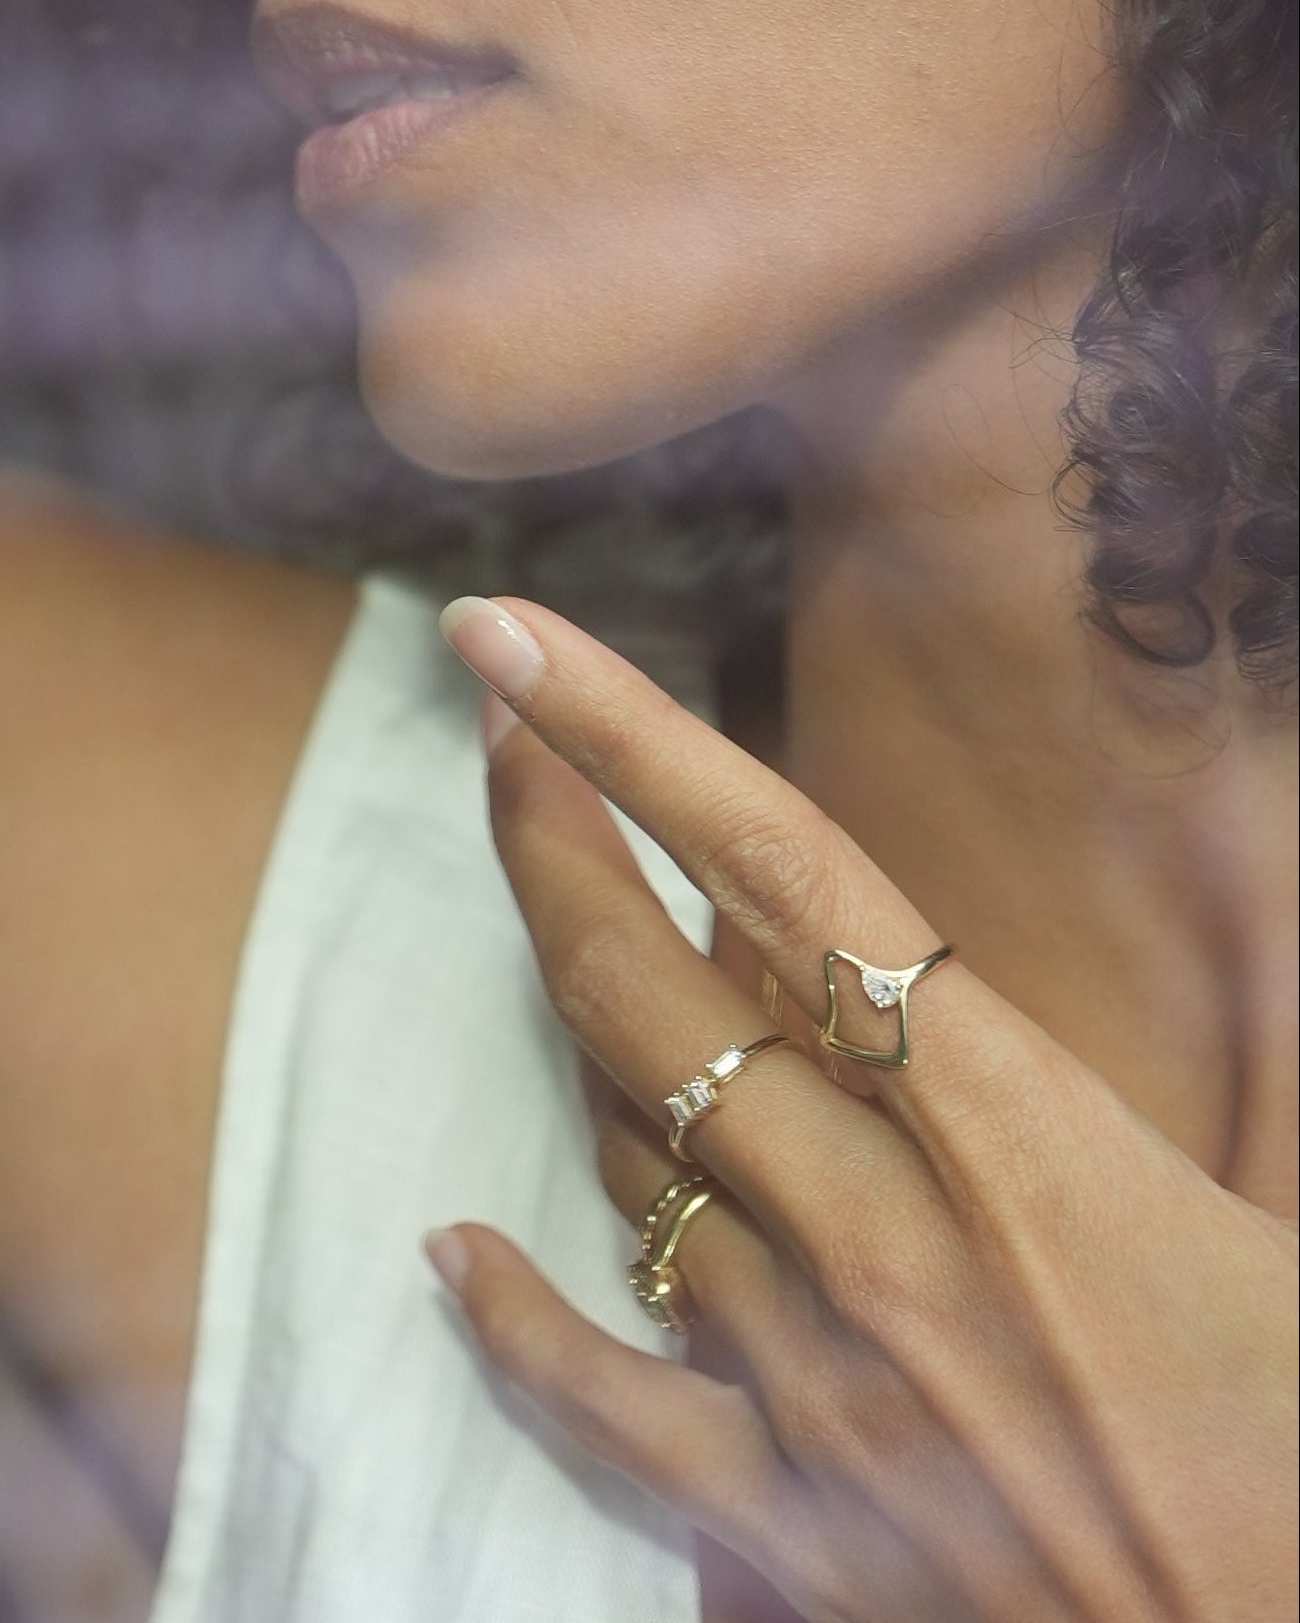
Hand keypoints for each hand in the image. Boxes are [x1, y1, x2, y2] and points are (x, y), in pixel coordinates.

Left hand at [429, 597, 1297, 1622]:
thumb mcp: (1255, 1206)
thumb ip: (1132, 1080)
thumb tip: (1033, 971)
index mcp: (1027, 1134)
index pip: (786, 876)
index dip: (637, 740)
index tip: (518, 647)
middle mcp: (888, 1231)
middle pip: (654, 989)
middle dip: (550, 839)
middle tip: (494, 737)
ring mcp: (817, 1374)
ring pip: (628, 1148)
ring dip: (571, 1021)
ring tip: (549, 918)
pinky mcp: (786, 1515)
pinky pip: (601, 1394)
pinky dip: (518, 1316)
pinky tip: (455, 1250)